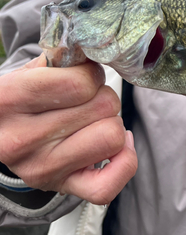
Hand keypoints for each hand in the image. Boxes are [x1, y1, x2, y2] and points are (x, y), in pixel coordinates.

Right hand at [0, 54, 137, 204]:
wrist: (2, 133)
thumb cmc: (25, 98)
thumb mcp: (33, 70)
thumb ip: (64, 57)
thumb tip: (100, 47)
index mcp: (9, 99)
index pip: (80, 84)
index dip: (92, 75)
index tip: (86, 77)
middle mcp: (21, 139)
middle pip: (103, 108)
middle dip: (103, 97)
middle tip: (88, 101)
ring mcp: (42, 168)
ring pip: (112, 137)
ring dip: (111, 123)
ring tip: (94, 120)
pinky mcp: (61, 187)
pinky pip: (109, 185)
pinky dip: (124, 160)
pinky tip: (114, 144)